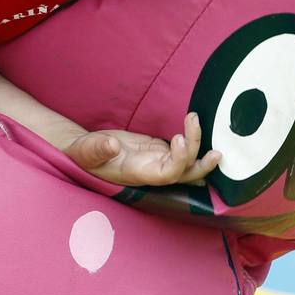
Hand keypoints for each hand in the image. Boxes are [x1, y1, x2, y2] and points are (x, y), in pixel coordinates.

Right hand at [63, 113, 220, 186]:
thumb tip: (112, 145)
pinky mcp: (157, 149)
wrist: (86, 151)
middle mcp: (152, 171)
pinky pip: (181, 151)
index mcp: (138, 174)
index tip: (179, 138)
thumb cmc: (85, 154)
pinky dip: (191, 142)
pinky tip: (194, 126)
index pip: (168, 175)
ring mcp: (157, 160)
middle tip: (210, 144)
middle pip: (185, 173)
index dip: (179, 161)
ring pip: (186, 162)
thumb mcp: (87, 151)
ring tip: (193, 119)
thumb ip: (99, 149)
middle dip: (201, 163)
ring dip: (196, 144)